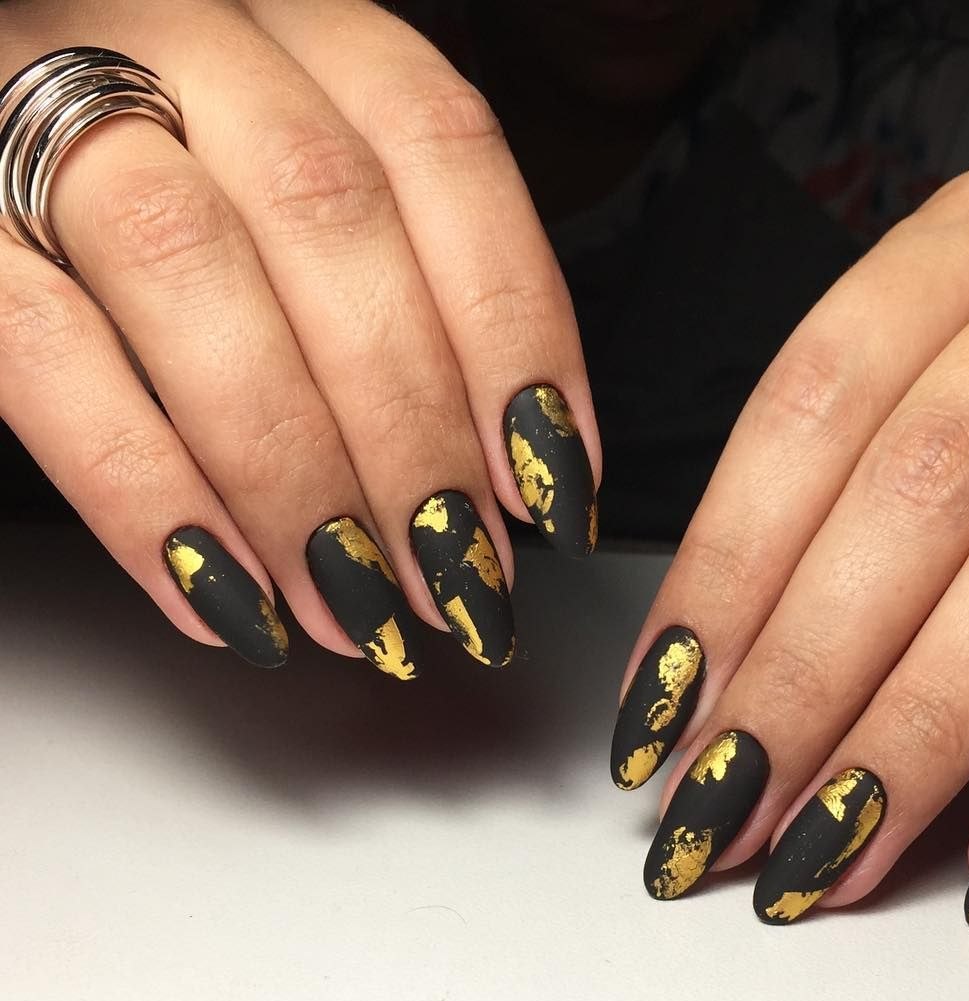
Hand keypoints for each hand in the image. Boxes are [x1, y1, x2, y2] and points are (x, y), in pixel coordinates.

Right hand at [0, 0, 599, 672]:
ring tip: (359, 609)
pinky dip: (147, 496)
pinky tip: (228, 599)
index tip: (549, 474)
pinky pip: (44, 355)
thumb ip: (398, 282)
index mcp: (298, 26)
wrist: (2, 140)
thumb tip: (499, 464)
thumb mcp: (305, 191)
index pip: (441, 147)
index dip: (513, 325)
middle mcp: (177, 38)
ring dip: (295, 476)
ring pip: (191, 275)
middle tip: (459, 577)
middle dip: (413, 431)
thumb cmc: (191, 183)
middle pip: (331, 221)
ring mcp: (44, 118)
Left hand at [612, 162, 968, 928]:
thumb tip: (701, 676)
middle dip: (802, 675)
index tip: (657, 701)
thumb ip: (837, 483)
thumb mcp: (927, 362)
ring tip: (819, 849)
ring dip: (914, 734)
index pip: (802, 414)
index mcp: (964, 248)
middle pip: (909, 500)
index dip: (721, 571)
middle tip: (718, 802)